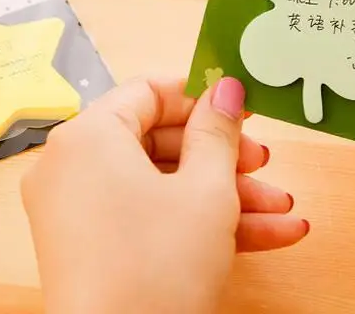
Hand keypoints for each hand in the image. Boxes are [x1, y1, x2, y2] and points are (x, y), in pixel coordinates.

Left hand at [22, 77, 308, 313]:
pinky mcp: (89, 249)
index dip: (200, 97)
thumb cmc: (158, 268)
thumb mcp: (205, 191)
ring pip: (161, 185)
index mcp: (88, 136)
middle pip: (158, 142)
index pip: (148, 92)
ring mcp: (77, 210)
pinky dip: (197, 224)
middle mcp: (72, 166)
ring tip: (282, 209)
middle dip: (223, 157)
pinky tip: (267, 235)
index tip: (241, 107)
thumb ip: (217, 131)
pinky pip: (147, 218)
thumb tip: (224, 86)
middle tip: (264, 165)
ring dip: (224, 196)